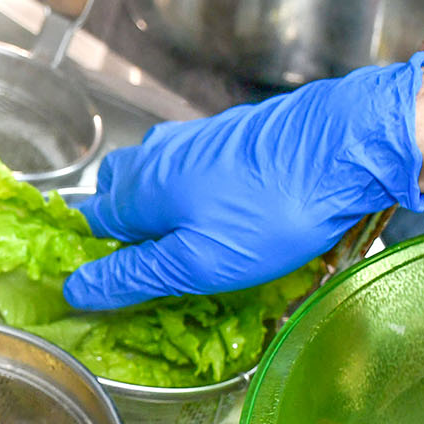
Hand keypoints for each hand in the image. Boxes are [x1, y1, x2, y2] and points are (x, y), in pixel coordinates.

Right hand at [64, 52, 423, 309]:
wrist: (348, 146)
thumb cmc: (271, 212)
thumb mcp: (197, 263)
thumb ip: (133, 276)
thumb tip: (75, 289)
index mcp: (138, 188)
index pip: (89, 223)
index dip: (94, 254)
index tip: (111, 282)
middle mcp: (157, 154)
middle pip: (118, 192)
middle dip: (125, 227)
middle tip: (154, 265)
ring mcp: (195, 138)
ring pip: (157, 176)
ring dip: (163, 210)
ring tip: (193, 244)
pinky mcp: (232, 133)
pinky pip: (193, 166)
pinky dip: (196, 192)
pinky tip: (228, 214)